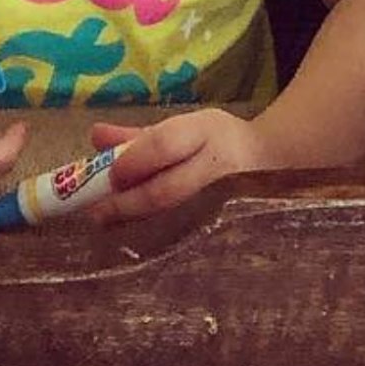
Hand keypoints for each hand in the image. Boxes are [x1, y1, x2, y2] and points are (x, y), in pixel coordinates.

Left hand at [88, 111, 270, 222]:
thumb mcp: (182, 127)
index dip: (134, 160)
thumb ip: (139, 136)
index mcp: (204, 132)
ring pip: (174, 217)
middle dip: (127, 203)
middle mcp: (215, 168)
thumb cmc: (216, 141)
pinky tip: (135, 238)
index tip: (109, 173)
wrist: (270, 162)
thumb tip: (93, 136)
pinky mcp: (225, 227)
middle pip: (166, 190)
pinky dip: (157, 236)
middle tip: (95, 212)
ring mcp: (223, 202)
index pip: (165, 145)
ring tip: (108, 225)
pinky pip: (186, 234)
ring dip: (138, 223)